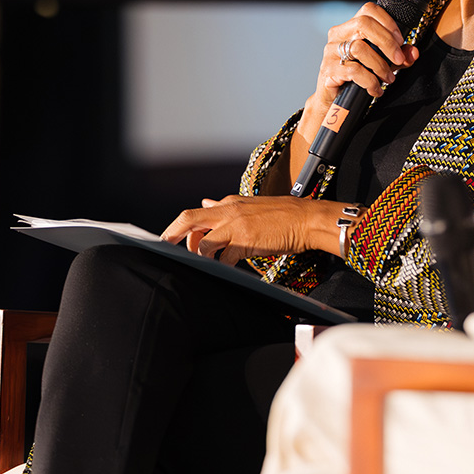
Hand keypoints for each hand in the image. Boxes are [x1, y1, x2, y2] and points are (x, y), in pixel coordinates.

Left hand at [162, 195, 345, 265]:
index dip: (179, 231)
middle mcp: (229, 211)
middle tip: (165, 252)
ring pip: (202, 242)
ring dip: (199, 257)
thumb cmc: (283, 215)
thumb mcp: (250, 206)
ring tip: (204, 266)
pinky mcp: (246, 241)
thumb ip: (225, 207)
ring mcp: (236, 226)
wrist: (308, 219)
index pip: (194, 215)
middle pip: (187, 220)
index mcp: (229, 204)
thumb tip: (205, 203)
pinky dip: (222, 267)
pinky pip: (224, 258)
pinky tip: (226, 271)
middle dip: (171, 237)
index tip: (171, 243)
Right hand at [278, 3, 420, 190]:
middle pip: (364, 24)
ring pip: (359, 48)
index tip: (401, 40)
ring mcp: (330, 52)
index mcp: (350, 27)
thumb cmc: (358, 78)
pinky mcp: (328, 70)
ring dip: (380, 65)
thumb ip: (398, 56)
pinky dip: (370, 81)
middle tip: (399, 59)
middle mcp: (338, 35)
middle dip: (387, 42)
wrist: (334, 101)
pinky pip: (353, 71)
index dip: (388, 22)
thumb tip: (413, 52)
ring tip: (389, 78)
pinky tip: (376, 90)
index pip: (368, 9)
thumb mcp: (382, 64)